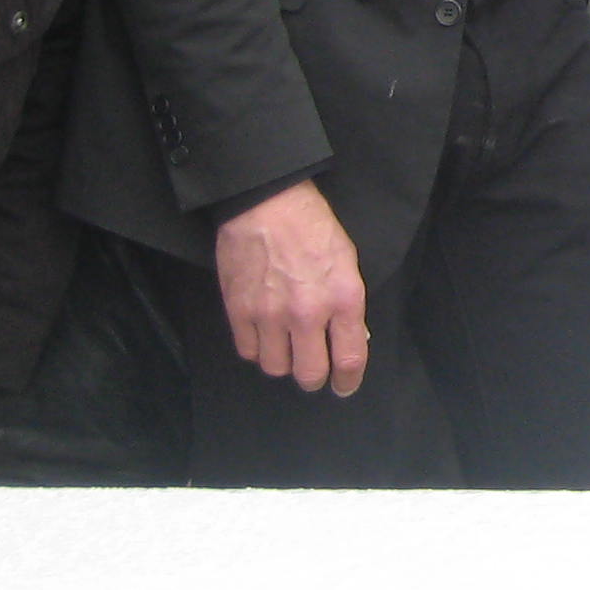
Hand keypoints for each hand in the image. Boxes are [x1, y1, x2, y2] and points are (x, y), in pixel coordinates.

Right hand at [215, 180, 368, 393]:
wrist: (266, 203)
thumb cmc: (313, 227)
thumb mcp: (347, 260)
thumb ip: (348, 304)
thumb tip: (351, 338)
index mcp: (343, 298)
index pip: (349, 358)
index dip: (347, 381)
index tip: (344, 387)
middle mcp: (307, 313)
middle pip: (309, 374)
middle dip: (314, 377)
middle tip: (313, 369)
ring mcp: (270, 314)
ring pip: (276, 367)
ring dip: (283, 362)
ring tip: (287, 346)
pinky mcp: (239, 311)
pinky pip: (248, 351)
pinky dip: (257, 349)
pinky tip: (264, 335)